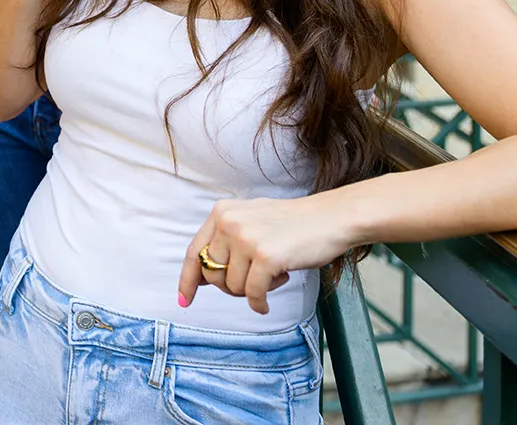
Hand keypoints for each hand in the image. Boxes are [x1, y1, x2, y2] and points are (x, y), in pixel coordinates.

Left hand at [178, 194, 356, 315]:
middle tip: (254, 282)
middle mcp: (228, 222)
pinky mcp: (265, 256)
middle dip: (230, 287)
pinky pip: (252, 294)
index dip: (187, 279)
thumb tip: (203, 276)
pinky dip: (259, 304)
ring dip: (251, 292)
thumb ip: (226, 241)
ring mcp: (246, 238)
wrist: (332, 218)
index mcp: (222, 212)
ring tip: (273, 275)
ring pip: (232, 287)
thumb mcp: (251, 221)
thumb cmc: (294, 224)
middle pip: (212, 274)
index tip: (184, 300)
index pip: (193, 251)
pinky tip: (267, 303)